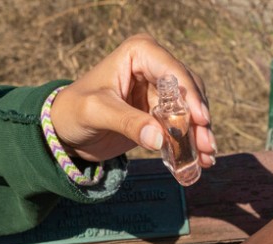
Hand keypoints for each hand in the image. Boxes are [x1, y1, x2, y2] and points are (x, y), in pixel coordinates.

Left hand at [50, 33, 216, 165]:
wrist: (65, 131)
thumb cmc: (73, 111)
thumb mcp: (97, 112)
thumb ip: (128, 122)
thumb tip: (160, 139)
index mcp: (139, 53)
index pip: (172, 70)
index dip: (190, 95)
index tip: (201, 120)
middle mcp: (154, 68)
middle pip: (188, 91)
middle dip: (199, 120)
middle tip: (207, 146)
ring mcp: (159, 92)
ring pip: (190, 111)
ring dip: (199, 135)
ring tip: (206, 158)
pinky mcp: (159, 114)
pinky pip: (181, 128)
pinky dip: (190, 144)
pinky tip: (200, 161)